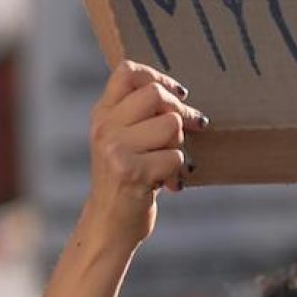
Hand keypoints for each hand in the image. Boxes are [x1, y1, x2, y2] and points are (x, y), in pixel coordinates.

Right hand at [83, 61, 208, 247]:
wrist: (109, 224)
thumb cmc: (125, 181)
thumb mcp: (122, 141)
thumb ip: (138, 115)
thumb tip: (179, 94)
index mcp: (102, 115)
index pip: (127, 72)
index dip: (158, 76)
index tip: (178, 95)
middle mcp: (105, 128)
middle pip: (156, 94)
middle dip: (180, 112)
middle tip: (193, 127)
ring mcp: (115, 149)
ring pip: (170, 125)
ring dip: (179, 145)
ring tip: (167, 164)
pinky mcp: (131, 172)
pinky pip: (175, 157)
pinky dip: (178, 172)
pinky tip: (167, 184)